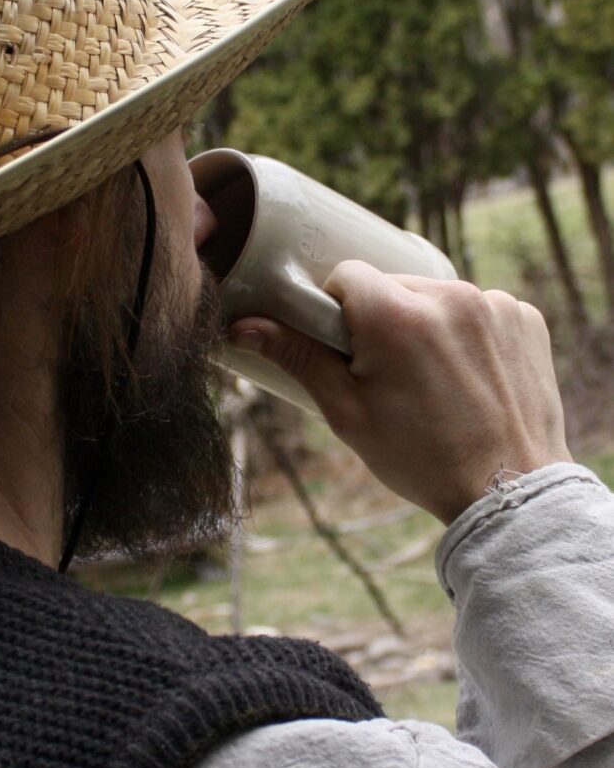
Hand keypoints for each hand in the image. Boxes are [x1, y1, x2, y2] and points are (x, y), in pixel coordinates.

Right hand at [228, 261, 571, 524]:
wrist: (509, 491)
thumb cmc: (419, 456)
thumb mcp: (346, 410)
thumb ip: (297, 357)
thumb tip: (241, 326)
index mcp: (396, 315)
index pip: (346, 275)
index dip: (338, 311)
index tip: (348, 350)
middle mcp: (448, 296)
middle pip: (391, 285)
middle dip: (381, 319)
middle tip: (388, 374)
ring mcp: (494, 304)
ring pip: (434, 295)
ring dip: (425, 324)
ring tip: (434, 380)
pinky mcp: (525, 317)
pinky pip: (477, 307)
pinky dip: (467, 332)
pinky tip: (469, 376)